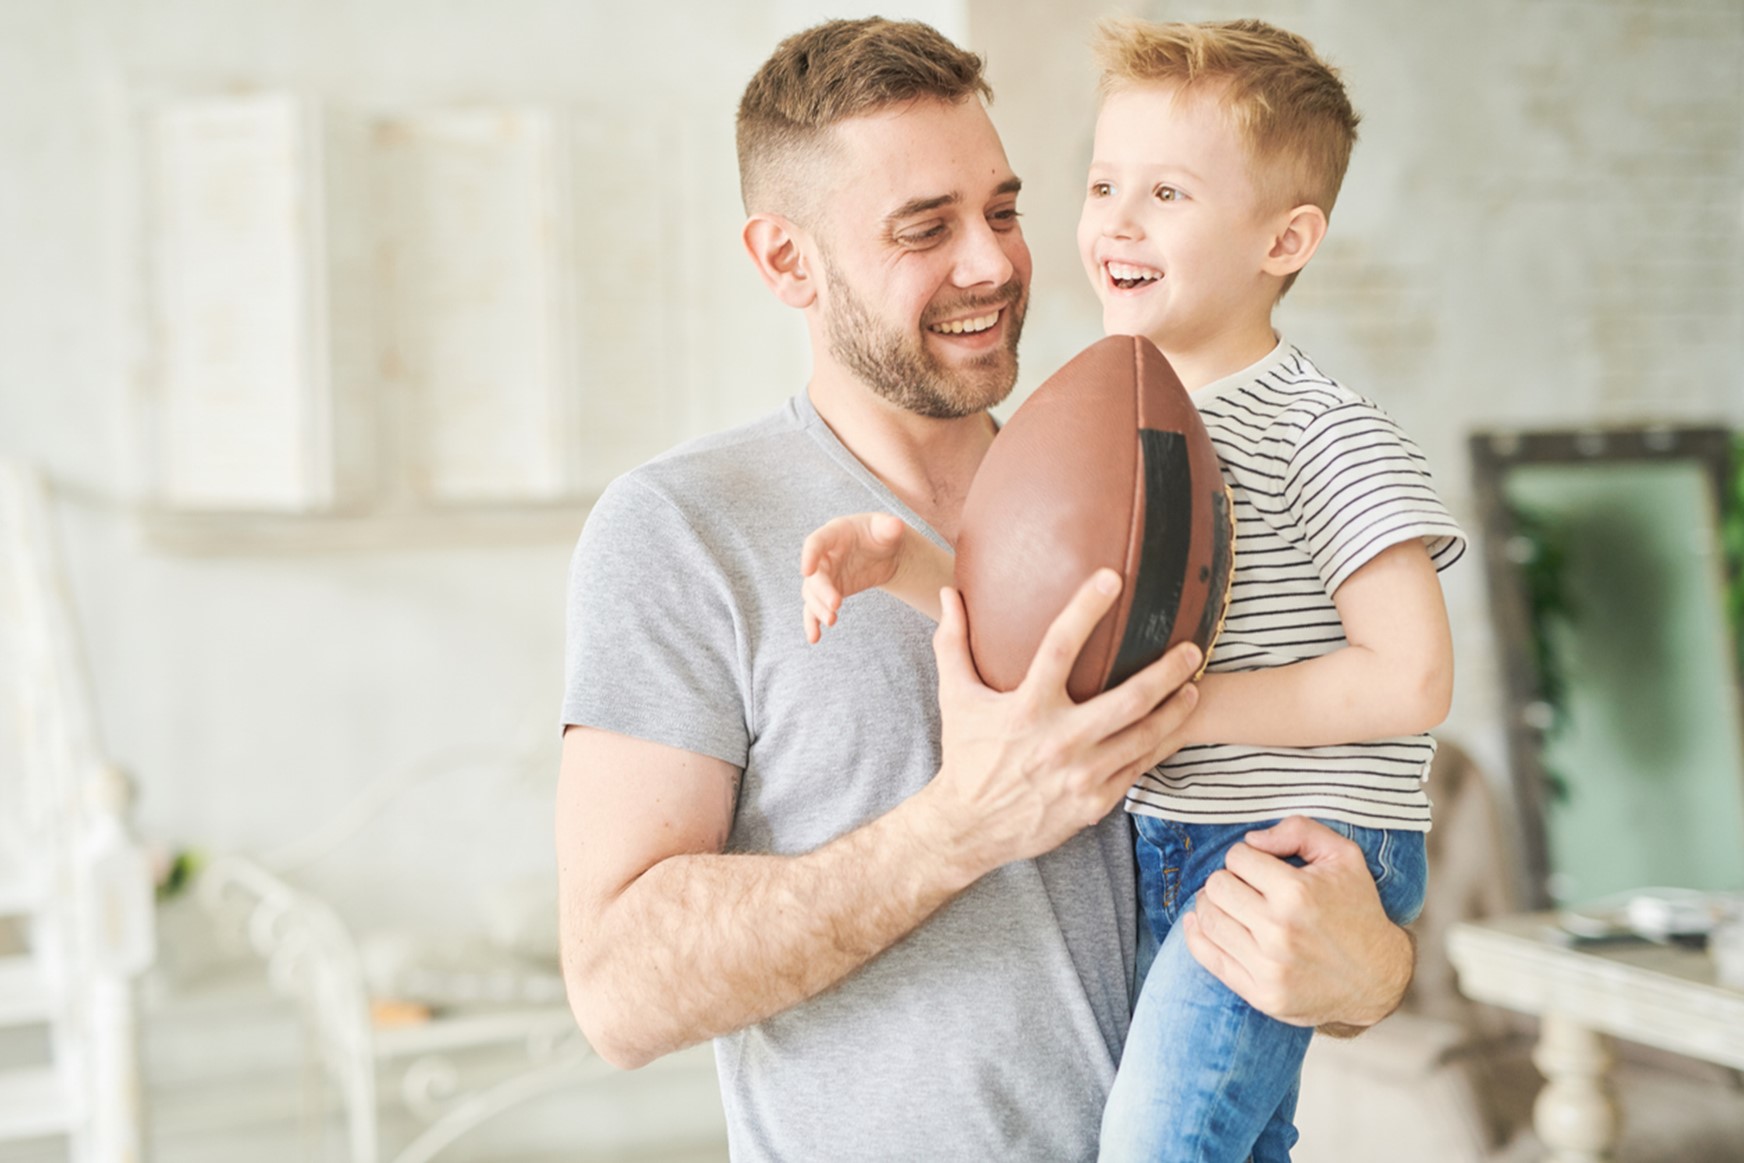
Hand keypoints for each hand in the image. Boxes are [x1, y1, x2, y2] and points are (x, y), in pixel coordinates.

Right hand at [801, 513, 907, 643]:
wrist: (883, 551)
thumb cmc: (881, 533)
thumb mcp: (887, 528)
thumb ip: (890, 527)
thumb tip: (896, 526)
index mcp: (833, 534)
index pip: (815, 542)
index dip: (809, 555)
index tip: (806, 571)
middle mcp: (823, 556)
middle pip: (815, 575)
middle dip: (822, 591)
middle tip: (836, 605)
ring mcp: (824, 576)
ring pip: (812, 594)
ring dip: (818, 608)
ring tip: (832, 620)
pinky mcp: (828, 593)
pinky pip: (815, 609)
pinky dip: (813, 623)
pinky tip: (814, 638)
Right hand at [918, 570, 1201, 880]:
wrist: (969, 828)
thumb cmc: (965, 756)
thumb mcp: (955, 698)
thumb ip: (953, 643)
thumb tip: (947, 594)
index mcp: (1026, 709)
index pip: (1059, 648)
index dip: (1085, 609)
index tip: (1111, 578)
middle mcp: (1058, 742)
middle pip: (1127, 700)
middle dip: (1165, 672)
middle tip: (1192, 649)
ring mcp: (1081, 775)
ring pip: (1143, 738)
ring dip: (1175, 710)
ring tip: (1195, 686)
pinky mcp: (1094, 802)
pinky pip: (1138, 769)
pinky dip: (1161, 746)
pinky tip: (1176, 728)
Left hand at [1182, 816, 1411, 1029]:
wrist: (1378, 978)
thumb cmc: (1358, 910)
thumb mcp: (1343, 856)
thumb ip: (1299, 830)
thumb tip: (1252, 839)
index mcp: (1297, 893)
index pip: (1237, 858)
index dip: (1246, 857)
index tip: (1259, 867)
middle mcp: (1279, 931)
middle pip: (1216, 887)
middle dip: (1226, 879)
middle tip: (1242, 885)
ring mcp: (1268, 967)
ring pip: (1208, 920)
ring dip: (1211, 905)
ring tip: (1228, 904)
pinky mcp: (1261, 995)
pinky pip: (1208, 959)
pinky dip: (1198, 936)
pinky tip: (1203, 923)